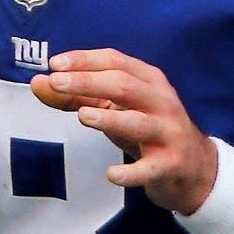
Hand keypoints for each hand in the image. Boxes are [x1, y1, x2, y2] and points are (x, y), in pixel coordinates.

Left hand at [30, 49, 217, 215]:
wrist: (194, 169)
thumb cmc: (147, 131)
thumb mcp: (116, 109)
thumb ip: (78, 96)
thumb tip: (38, 83)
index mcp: (149, 81)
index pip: (116, 61)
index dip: (85, 60)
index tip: (55, 63)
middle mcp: (162, 101)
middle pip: (124, 85)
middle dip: (89, 81)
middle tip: (57, 82)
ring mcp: (169, 133)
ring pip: (139, 121)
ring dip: (111, 118)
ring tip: (83, 116)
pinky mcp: (171, 164)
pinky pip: (150, 168)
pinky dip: (131, 172)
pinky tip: (111, 174)